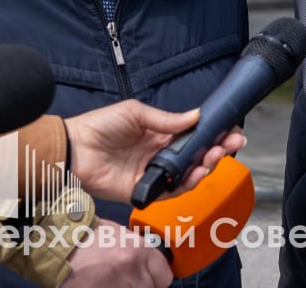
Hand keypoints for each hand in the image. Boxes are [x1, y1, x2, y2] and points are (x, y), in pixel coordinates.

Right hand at [61, 218, 172, 286]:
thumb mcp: (122, 235)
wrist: (59, 242)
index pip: (165, 276)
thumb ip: (140, 251)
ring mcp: (116, 282)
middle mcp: (132, 266)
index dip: (157, 280)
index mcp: (140, 249)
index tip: (151, 281)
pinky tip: (102, 285)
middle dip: (142, 286)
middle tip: (129, 282)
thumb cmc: (89, 237)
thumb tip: (150, 266)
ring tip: (112, 282)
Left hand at [65, 100, 246, 201]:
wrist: (73, 150)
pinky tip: (198, 172)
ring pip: (188, 173)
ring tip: (216, 156)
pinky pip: (171, 191)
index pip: (194, 135)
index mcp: (160, 134)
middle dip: (218, 148)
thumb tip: (197, 116)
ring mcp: (154, 173)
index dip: (213, 133)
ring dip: (207, 165)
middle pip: (197, 155)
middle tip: (233, 142)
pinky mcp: (144, 191)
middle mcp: (160, 154)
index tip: (231, 128)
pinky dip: (187, 183)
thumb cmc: (100, 126)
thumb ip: (167, 119)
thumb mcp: (136, 113)